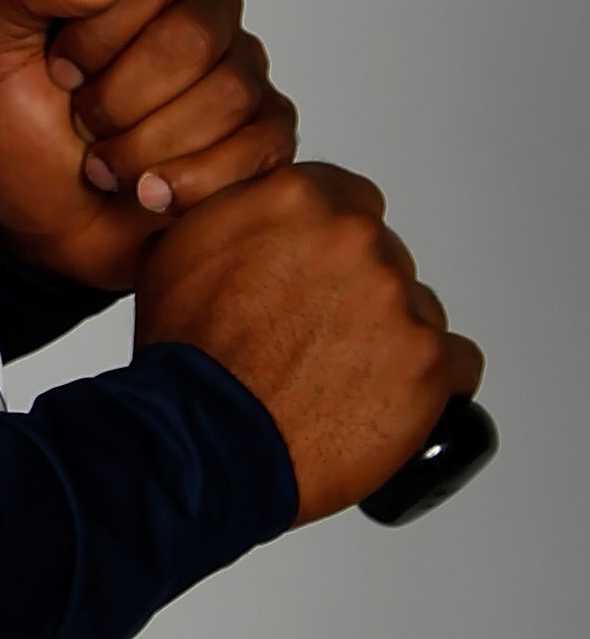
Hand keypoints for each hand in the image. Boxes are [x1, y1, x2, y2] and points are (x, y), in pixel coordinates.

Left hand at [0, 0, 295, 294]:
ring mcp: (239, 77)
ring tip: (107, 162)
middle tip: (84, 122)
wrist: (35, 223)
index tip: (62, 70)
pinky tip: (148, 191)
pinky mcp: (262, 139)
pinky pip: (257, 148)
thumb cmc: (13, 131)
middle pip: (193, 37)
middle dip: (119, 98)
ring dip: (146, 147)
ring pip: (227, 96)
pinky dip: (189, 182)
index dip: (101, 30)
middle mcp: (201, 18)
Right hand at [134, 161, 484, 521]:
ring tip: (342, 376)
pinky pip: (458, 365)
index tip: (316, 273)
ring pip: (417, 308)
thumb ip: (231, 213)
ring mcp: (397, 300)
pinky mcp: (429, 362)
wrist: (204, 440)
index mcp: (299, 198)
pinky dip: (432, 383)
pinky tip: (390, 398)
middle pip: (382, 255)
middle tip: (315, 334)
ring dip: (390, 335)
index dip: (327, 244)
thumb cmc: (187, 358)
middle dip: (356, 291)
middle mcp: (356, 239)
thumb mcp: (178, 249)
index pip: (346, 200)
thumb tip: (247, 204)